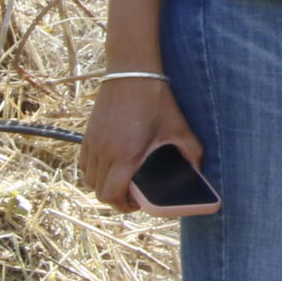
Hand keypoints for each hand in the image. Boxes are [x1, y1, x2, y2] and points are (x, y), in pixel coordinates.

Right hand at [79, 74, 200, 212]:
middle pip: (98, 191)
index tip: (137, 204)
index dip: (123, 206)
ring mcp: (92, 143)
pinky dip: (93, 171)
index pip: (111, 195)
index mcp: (125, 155)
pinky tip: (110, 167)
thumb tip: (198, 171)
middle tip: (133, 195)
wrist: (132, 73)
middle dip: (115, 199)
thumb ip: (191, 152)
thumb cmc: (156, 101)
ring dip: (103, 185)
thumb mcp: (179, 128)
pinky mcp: (87, 135)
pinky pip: (83, 164)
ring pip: (88, 179)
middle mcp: (104, 152)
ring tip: (121, 182)